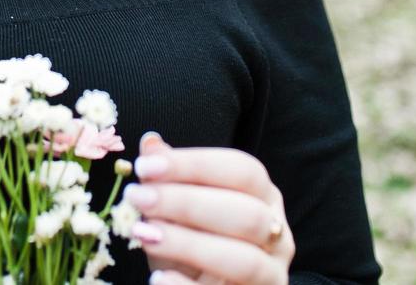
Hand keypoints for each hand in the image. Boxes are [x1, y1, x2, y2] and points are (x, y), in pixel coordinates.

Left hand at [125, 131, 293, 284]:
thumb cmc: (196, 246)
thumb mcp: (181, 212)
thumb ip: (171, 180)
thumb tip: (150, 143)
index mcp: (264, 197)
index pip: (243, 170)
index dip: (196, 165)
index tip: (146, 166)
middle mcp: (276, 233)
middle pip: (247, 213)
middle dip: (188, 203)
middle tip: (138, 198)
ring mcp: (271, 275)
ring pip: (244, 259)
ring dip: (189, 244)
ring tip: (143, 235)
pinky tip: (157, 277)